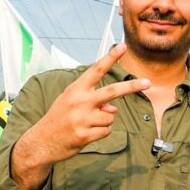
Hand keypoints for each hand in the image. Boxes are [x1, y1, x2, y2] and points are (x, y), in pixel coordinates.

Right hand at [20, 45, 150, 167]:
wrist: (41, 142)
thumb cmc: (59, 118)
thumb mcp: (71, 103)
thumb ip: (93, 100)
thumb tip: (113, 108)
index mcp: (75, 89)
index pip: (96, 70)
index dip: (110, 58)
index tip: (122, 47)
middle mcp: (79, 102)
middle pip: (112, 92)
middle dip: (131, 87)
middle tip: (148, 82)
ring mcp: (82, 119)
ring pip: (111, 116)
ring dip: (105, 120)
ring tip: (87, 123)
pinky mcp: (85, 135)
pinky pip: (107, 131)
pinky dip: (101, 132)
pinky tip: (86, 133)